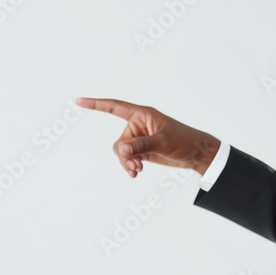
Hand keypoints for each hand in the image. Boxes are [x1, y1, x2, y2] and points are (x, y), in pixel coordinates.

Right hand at [76, 98, 219, 178]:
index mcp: (141, 114)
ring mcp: (138, 138)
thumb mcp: (163, 142)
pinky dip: (129, 165)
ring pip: (121, 152)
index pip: (114, 107)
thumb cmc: (184, 140)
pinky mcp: (141, 150)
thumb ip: (140, 145)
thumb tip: (120, 150)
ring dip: (127, 162)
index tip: (79, 101)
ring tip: (138, 170)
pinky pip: (127, 158)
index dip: (96, 104)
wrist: (196, 154)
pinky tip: (136, 172)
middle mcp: (137, 125)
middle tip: (137, 165)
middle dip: (124, 155)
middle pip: (119, 140)